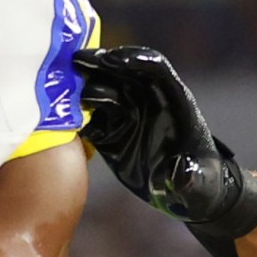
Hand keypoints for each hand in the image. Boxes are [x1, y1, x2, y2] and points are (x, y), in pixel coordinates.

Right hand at [75, 46, 256, 238]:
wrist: (190, 197)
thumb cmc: (203, 186)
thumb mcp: (200, 185)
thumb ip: (190, 178)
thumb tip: (180, 174)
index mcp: (175, 102)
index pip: (155, 69)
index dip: (135, 59)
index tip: (113, 59)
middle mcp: (149, 102)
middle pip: (122, 72)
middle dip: (100, 63)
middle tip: (74, 60)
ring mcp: (127, 116)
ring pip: (101, 91)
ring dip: (81, 87)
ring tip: (58, 87)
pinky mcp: (110, 134)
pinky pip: (88, 119)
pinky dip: (72, 116)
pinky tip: (53, 115)